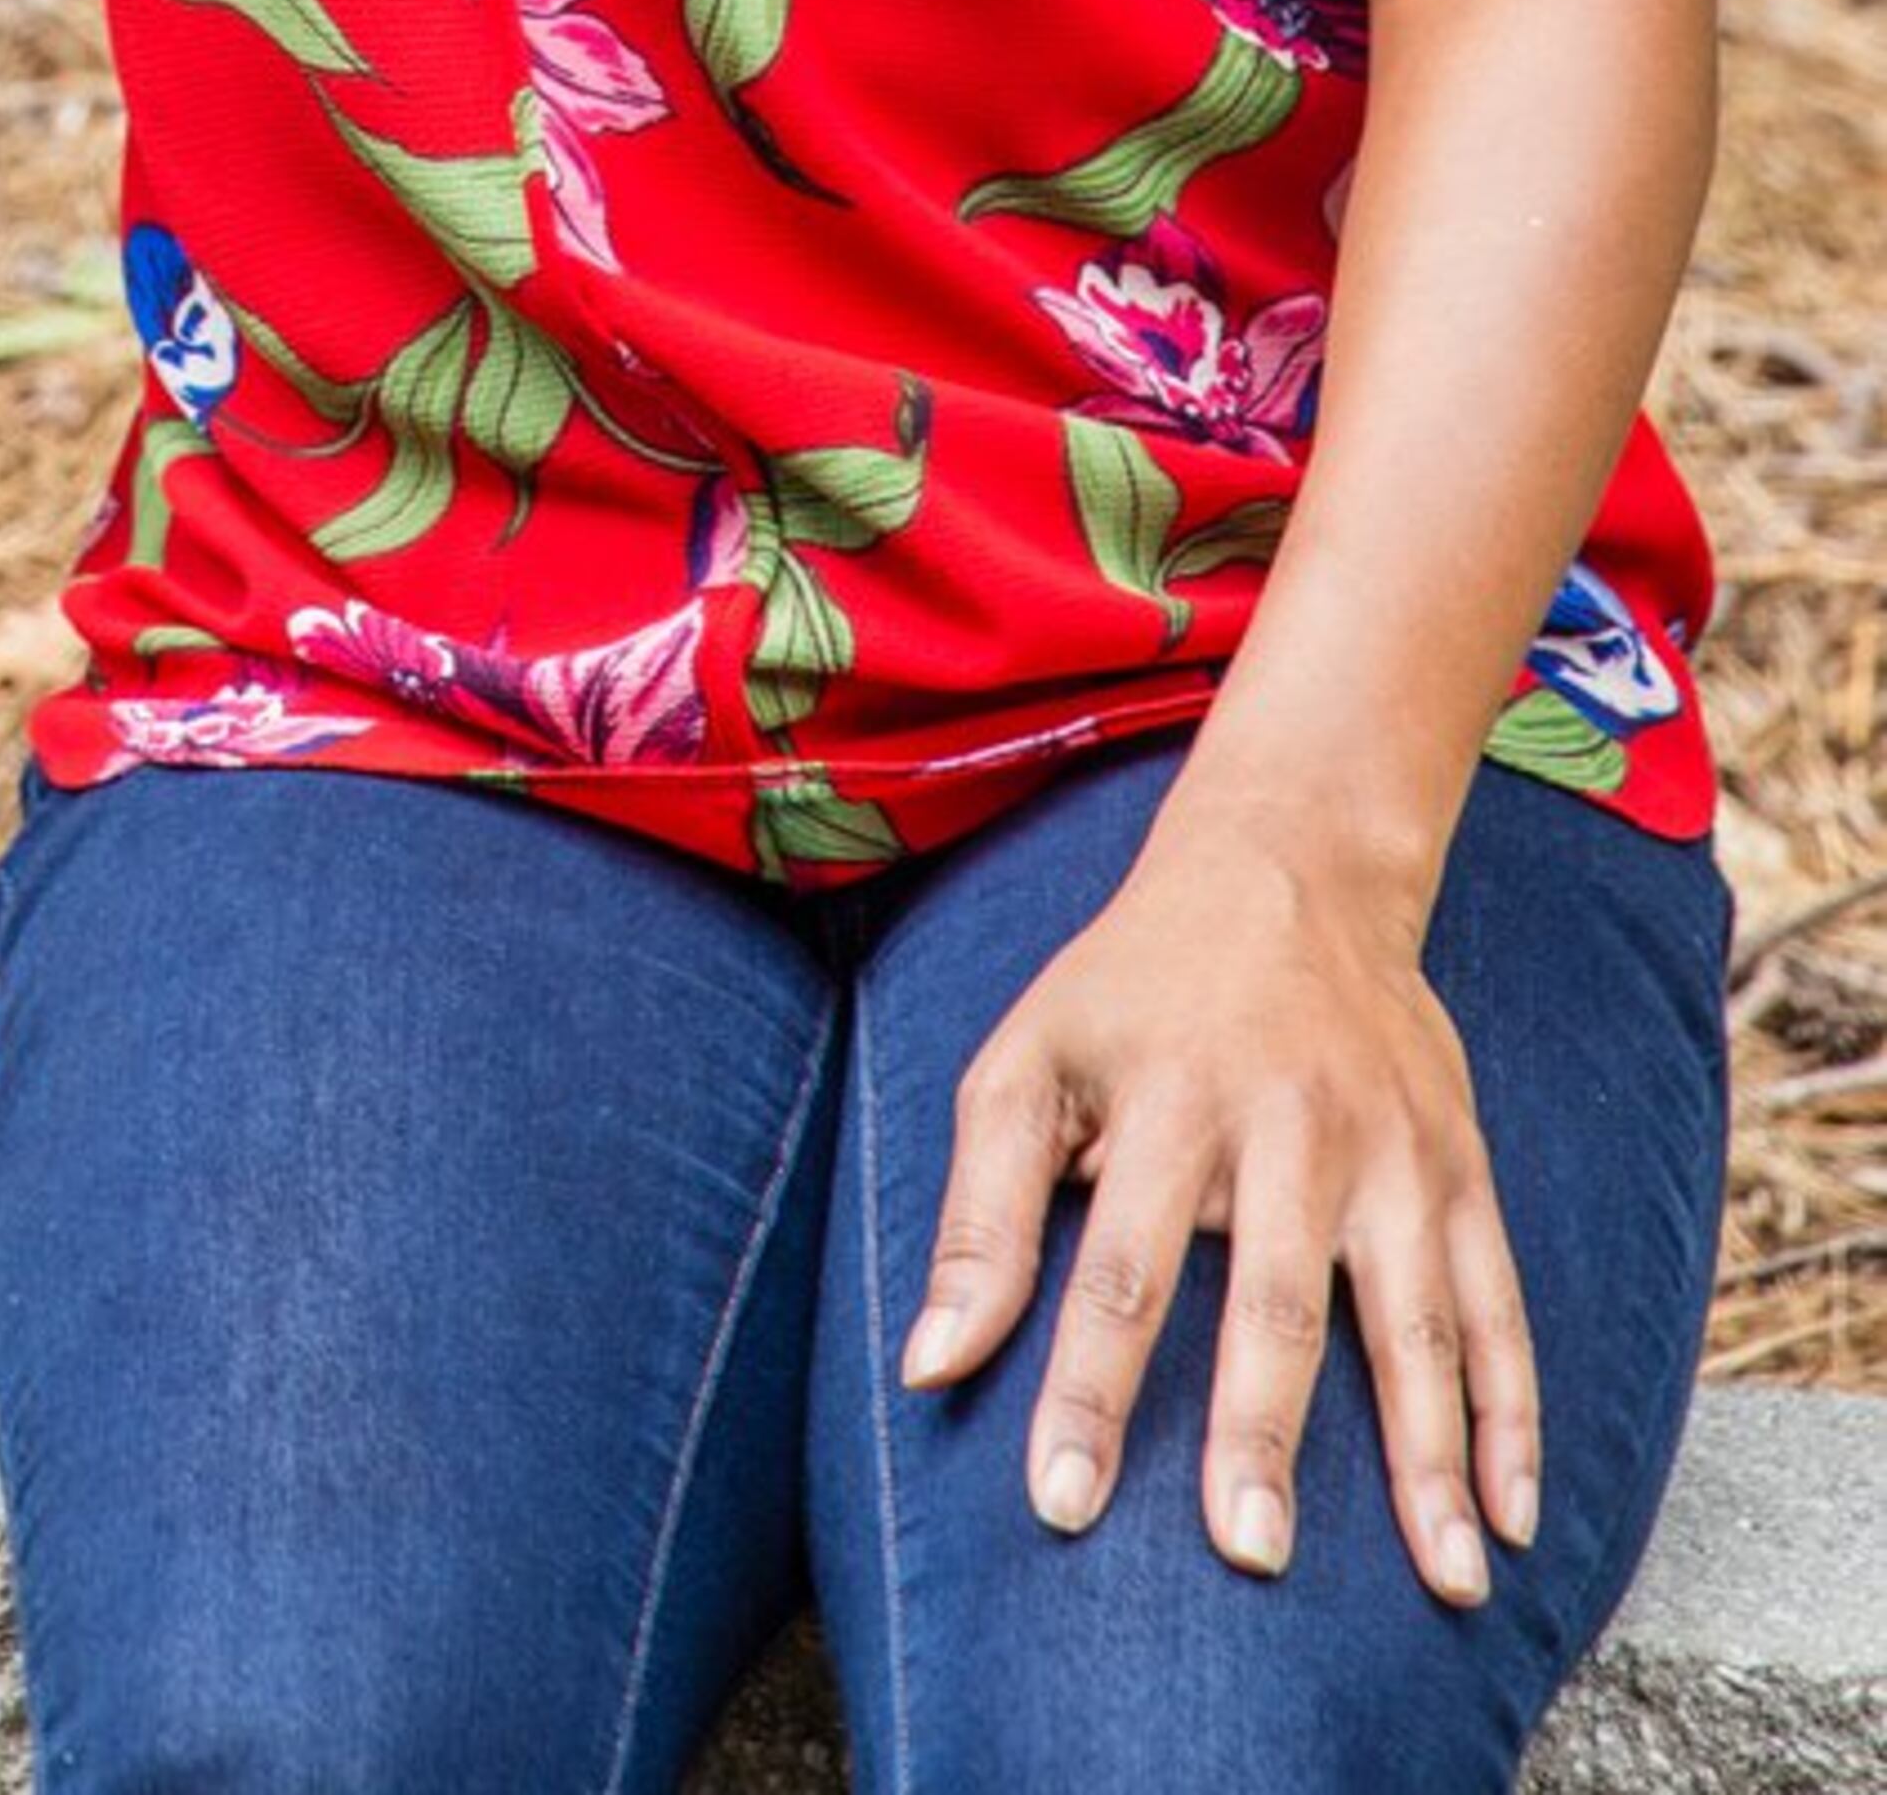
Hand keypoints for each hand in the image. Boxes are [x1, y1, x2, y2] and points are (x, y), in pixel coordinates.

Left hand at [899, 805, 1537, 1607]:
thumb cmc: (1133, 988)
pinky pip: (1498, 1302)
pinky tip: (1512, 1516)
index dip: (1087, 1388)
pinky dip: (1516, 1412)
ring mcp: (1390, 1148)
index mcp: (1170, 1098)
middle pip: (1275, 1300)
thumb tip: (928, 1366)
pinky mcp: (1459, 1165)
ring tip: (1444, 1583)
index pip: (1118, 1267)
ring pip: (1415, 1318)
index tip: (1061, 1505)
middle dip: (1261, 1434)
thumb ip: (980, 1213)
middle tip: (1250, 1557)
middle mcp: (1290, 1124)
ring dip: (1430, 1456)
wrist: (1291, 862)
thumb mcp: (1028, 1056)